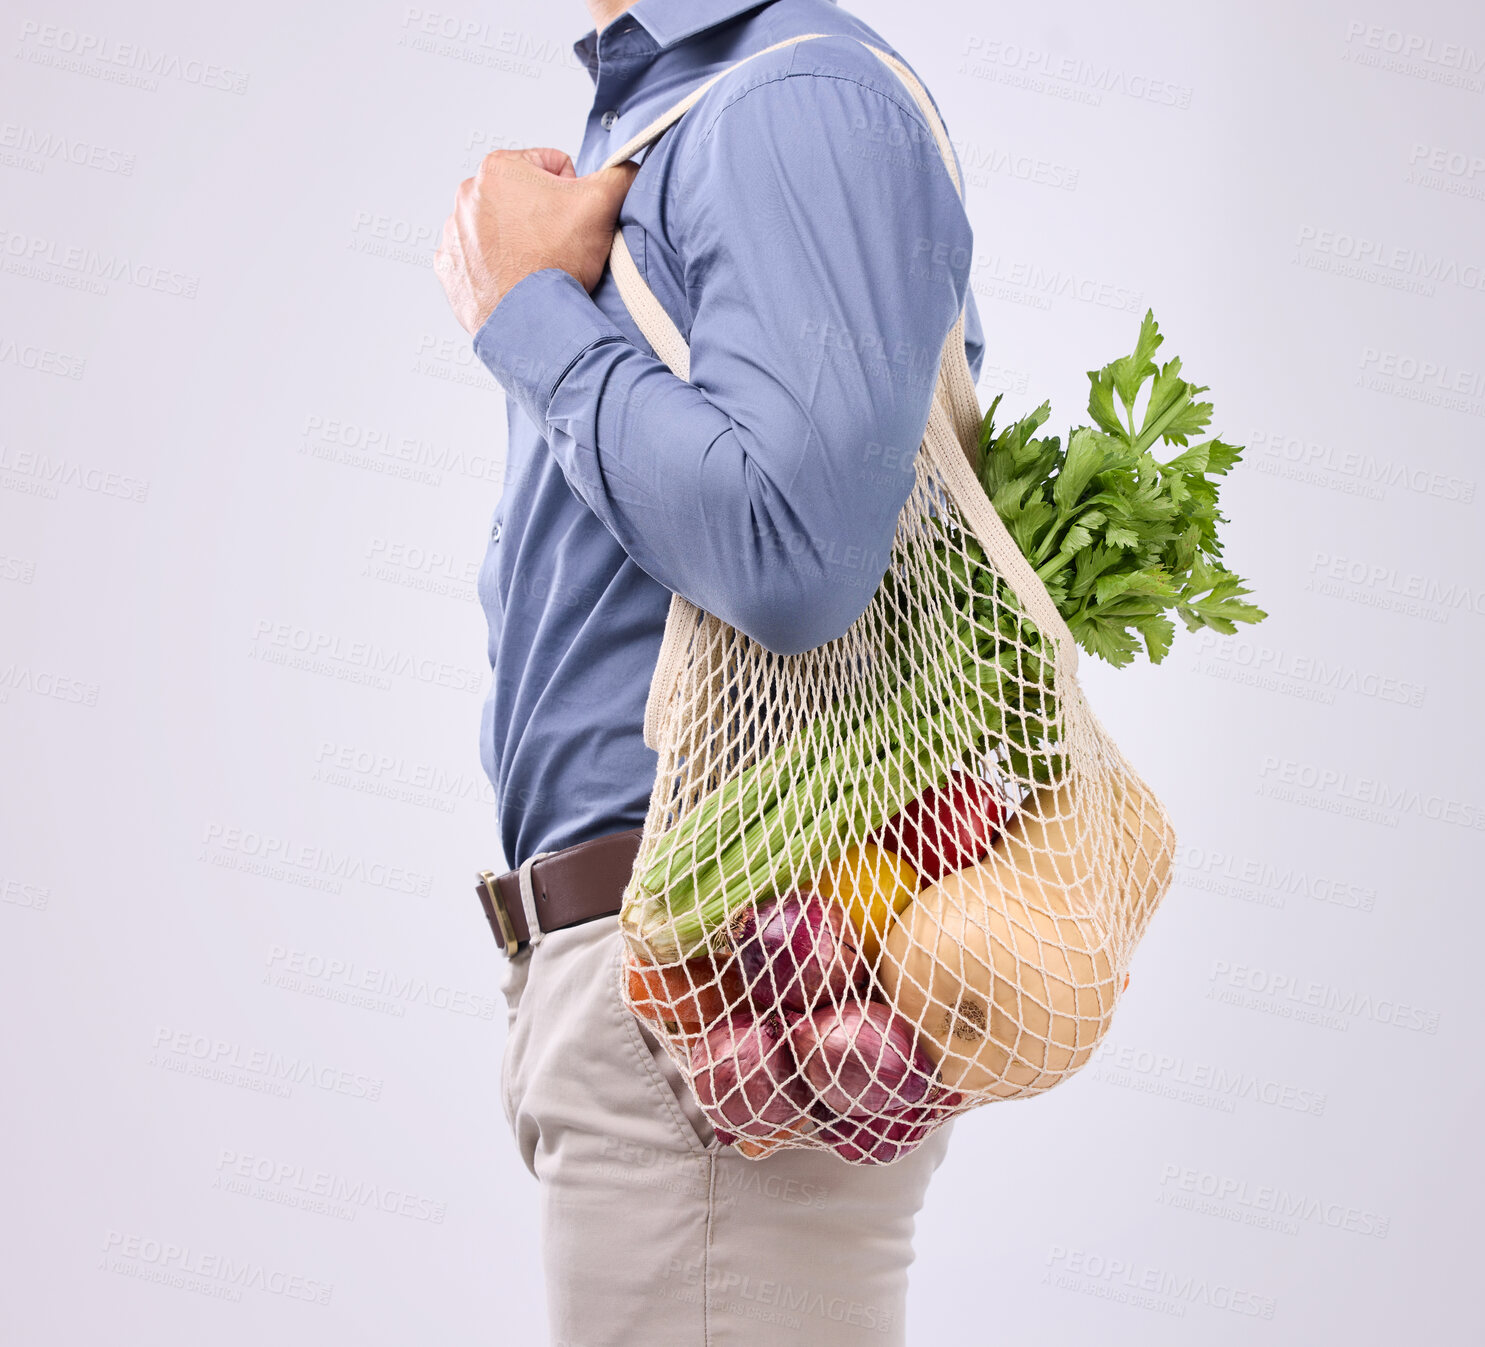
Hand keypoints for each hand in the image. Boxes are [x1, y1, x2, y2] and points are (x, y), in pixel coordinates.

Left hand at [435, 147, 638, 334]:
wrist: (531, 321)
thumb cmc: (557, 262)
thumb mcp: (600, 204)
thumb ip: (619, 174)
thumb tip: (628, 166)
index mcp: (499, 168)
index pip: (552, 165)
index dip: (572, 193)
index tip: (571, 220)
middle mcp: (468, 194)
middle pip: (524, 197)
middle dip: (542, 216)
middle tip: (556, 245)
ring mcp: (454, 233)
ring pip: (500, 227)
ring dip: (519, 240)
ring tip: (535, 264)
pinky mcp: (450, 267)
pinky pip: (478, 258)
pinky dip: (496, 266)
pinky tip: (513, 279)